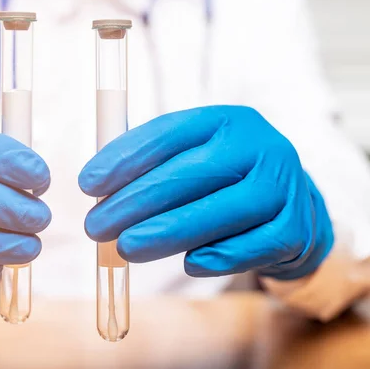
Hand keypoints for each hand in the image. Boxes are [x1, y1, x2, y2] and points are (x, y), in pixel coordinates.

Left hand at [79, 106, 332, 279]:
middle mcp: (259, 145)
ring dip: (167, 233)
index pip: (169, 133)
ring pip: (220, 212)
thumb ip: (150, 167)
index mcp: (225, 120)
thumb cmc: (223, 179)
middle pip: (191, 174)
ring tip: (125, 248)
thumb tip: (98, 190)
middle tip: (96, 226)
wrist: (290, 203)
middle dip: (135, 203)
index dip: (124, 158)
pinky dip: (216, 257)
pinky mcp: (295, 227)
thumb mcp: (193, 157)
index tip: (88, 184)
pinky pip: (250, 247)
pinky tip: (188, 264)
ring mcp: (284, 186)